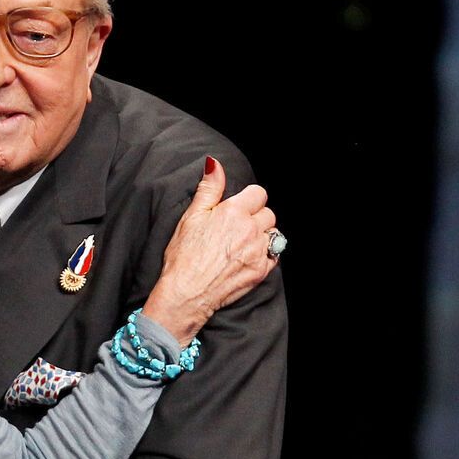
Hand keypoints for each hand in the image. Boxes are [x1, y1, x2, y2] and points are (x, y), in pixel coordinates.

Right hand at [144, 156, 279, 343]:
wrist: (186, 294)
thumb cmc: (183, 257)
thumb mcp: (191, 217)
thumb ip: (208, 189)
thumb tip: (215, 164)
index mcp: (234, 212)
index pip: (258, 193)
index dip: (247, 199)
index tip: (237, 208)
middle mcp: (250, 230)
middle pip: (267, 213)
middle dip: (255, 217)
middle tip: (237, 227)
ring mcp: (258, 251)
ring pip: (273, 233)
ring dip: (262, 235)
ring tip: (243, 243)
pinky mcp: (261, 271)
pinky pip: (275, 254)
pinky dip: (266, 253)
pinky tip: (248, 257)